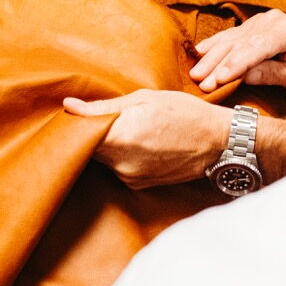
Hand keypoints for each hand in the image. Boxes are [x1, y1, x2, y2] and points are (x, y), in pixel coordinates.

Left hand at [63, 90, 231, 188]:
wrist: (217, 142)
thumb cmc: (183, 112)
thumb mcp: (143, 99)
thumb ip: (102, 106)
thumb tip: (68, 105)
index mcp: (120, 137)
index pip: (77, 135)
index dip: (74, 125)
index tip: (75, 115)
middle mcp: (121, 163)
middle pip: (88, 150)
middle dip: (90, 134)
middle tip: (100, 117)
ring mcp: (130, 178)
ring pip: (103, 160)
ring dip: (107, 146)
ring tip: (127, 129)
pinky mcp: (138, 186)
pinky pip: (118, 169)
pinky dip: (121, 157)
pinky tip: (138, 143)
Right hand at [190, 10, 285, 94]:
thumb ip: (274, 74)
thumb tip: (245, 75)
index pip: (259, 46)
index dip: (237, 63)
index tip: (220, 79)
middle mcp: (273, 20)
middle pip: (241, 43)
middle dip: (219, 63)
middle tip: (202, 83)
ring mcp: (261, 21)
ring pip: (231, 39)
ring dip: (212, 57)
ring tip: (196, 74)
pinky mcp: (252, 26)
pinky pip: (230, 36)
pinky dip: (214, 46)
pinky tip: (199, 53)